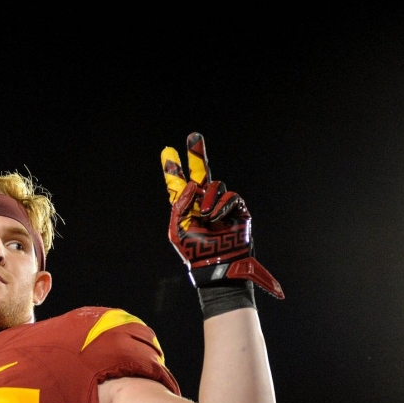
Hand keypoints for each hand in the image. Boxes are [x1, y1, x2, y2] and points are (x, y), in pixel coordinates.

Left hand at [161, 133, 283, 298]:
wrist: (217, 266)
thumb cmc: (193, 253)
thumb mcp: (176, 229)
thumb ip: (179, 204)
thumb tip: (193, 183)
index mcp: (185, 208)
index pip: (178, 184)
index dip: (173, 169)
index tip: (166, 151)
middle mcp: (202, 203)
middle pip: (200, 173)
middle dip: (196, 154)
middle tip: (193, 136)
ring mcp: (221, 205)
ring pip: (214, 185)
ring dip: (207, 198)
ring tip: (204, 215)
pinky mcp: (237, 209)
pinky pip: (229, 195)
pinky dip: (221, 204)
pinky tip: (215, 217)